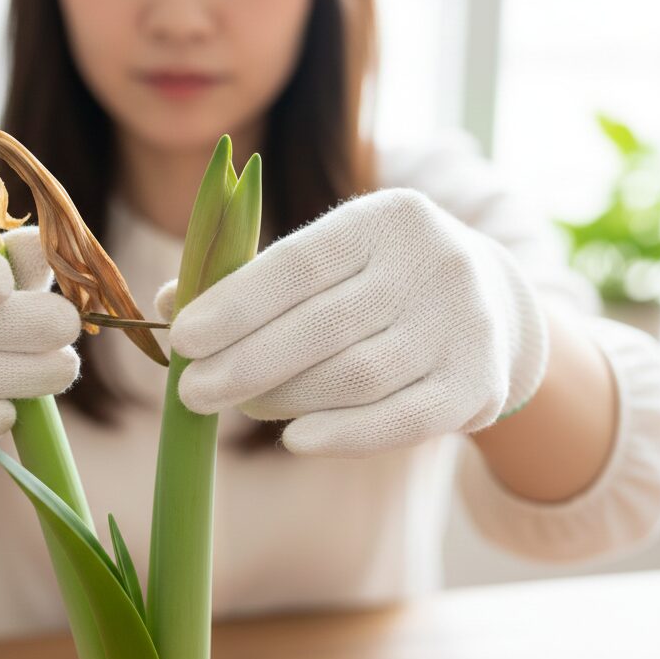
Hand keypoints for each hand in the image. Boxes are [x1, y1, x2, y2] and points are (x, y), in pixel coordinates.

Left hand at [154, 188, 548, 456]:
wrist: (494, 307)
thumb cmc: (379, 280)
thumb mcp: (329, 258)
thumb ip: (253, 278)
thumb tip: (165, 304)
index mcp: (384, 218)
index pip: (297, 264)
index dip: (233, 305)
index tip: (182, 339)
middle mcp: (432, 263)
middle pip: (320, 327)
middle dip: (244, 365)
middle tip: (192, 394)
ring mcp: (463, 325)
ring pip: (353, 377)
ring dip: (282, 400)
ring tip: (240, 405)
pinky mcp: (477, 384)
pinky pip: (399, 421)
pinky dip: (341, 435)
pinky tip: (294, 440)